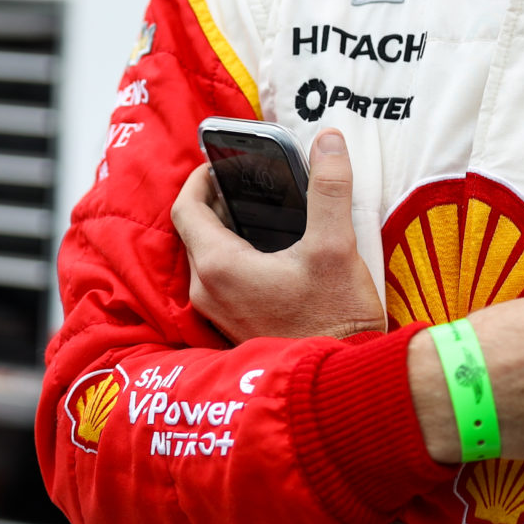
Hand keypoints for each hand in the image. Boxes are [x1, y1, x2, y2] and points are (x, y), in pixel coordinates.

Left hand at [171, 130, 387, 342]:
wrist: (338, 382)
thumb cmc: (334, 319)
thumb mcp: (336, 245)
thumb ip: (330, 188)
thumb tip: (329, 141)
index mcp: (219, 266)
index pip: (186, 208)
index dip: (199, 178)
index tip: (221, 163)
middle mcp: (207, 291)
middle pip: (195, 231)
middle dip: (217, 201)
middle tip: (249, 183)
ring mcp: (218, 312)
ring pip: (207, 256)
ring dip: (226, 230)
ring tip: (263, 214)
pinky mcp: (233, 325)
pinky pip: (220, 280)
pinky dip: (235, 257)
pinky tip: (271, 253)